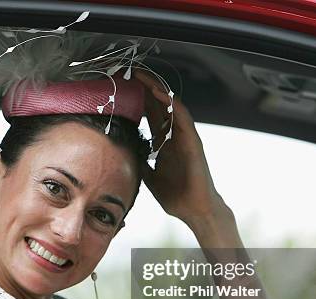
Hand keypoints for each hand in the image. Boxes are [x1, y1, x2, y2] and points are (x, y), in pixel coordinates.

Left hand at [134, 70, 230, 226]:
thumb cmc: (177, 195)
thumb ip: (141, 162)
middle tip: (126, 72)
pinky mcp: (193, 141)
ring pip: (169, 105)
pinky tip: (157, 92)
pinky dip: (170, 102)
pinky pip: (181, 116)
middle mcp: (174, 135)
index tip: (120, 86)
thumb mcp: (150, 176)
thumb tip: (124, 153)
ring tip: (139, 75)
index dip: (136, 98)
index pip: (149, 113)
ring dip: (155, 88)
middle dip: (143, 87)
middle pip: (158, 104)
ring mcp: (184, 136)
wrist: (195, 211)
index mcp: (164, 142)